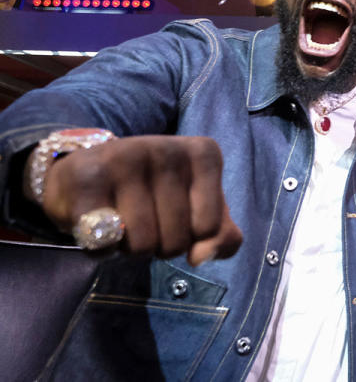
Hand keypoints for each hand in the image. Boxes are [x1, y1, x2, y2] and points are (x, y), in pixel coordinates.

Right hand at [39, 135, 242, 264]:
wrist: (83, 174)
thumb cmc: (153, 194)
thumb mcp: (199, 209)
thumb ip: (221, 237)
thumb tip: (199, 257)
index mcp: (203, 153)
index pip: (210, 228)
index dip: (191, 237)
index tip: (176, 217)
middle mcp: (166, 148)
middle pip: (176, 240)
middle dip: (160, 245)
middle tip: (144, 222)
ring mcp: (124, 159)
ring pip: (142, 245)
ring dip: (130, 249)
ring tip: (122, 223)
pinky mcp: (86, 178)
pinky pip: (103, 244)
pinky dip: (101, 251)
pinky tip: (97, 227)